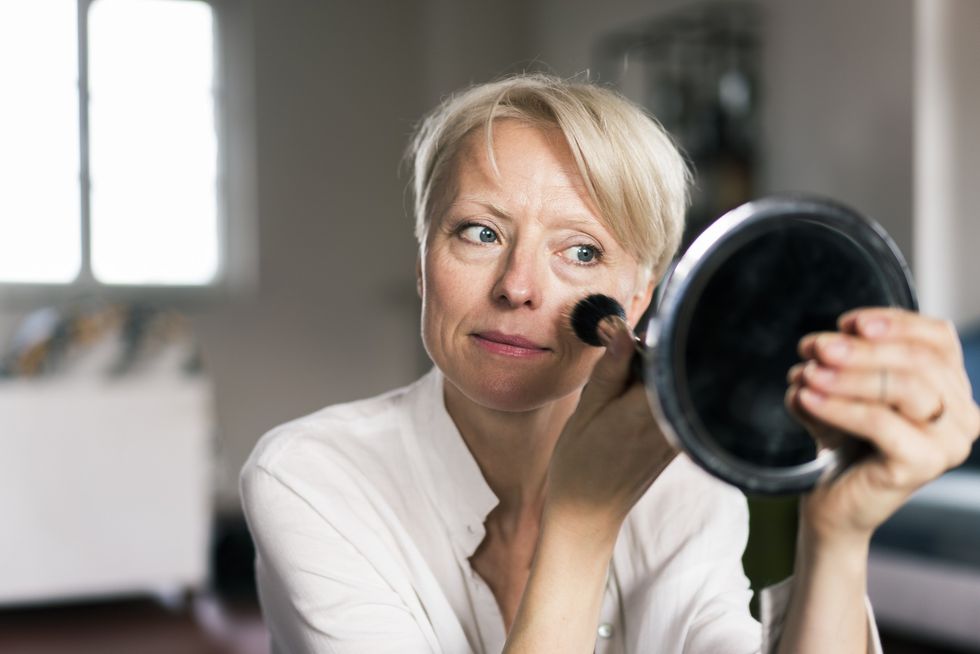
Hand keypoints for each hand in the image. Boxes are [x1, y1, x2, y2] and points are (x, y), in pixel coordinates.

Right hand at [545, 318, 676, 538]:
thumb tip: (624, 329)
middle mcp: (670, 423)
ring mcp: (678, 435)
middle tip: (616, 361)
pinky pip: (674, 403)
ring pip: (674, 385)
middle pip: (673, 369)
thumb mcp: (585, 410)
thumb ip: (610, 369)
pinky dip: (655, 394)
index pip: (664, 356)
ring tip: (619, 388)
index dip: (645, 341)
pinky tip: (630, 403)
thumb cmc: (578, 464)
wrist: (588, 514)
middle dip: (647, 357)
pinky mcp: (679, 442)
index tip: (620, 340)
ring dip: (650, 377)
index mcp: (645, 411)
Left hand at [786, 307, 979, 544]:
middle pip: (919, 361)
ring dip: (849, 374)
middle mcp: (964, 416)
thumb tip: (821, 345)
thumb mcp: (847, 389)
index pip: (937, 338)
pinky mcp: (924, 465)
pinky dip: (838, 405)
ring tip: (808, 372)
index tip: (846, 322)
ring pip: (905, 387)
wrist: (832, 503)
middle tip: (814, 346)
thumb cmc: (844, 440)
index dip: (894, 322)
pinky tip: (806, 398)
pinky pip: (880, 422)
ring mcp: (949, 443)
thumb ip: (845, 360)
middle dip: (861, 349)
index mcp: (953, 389)